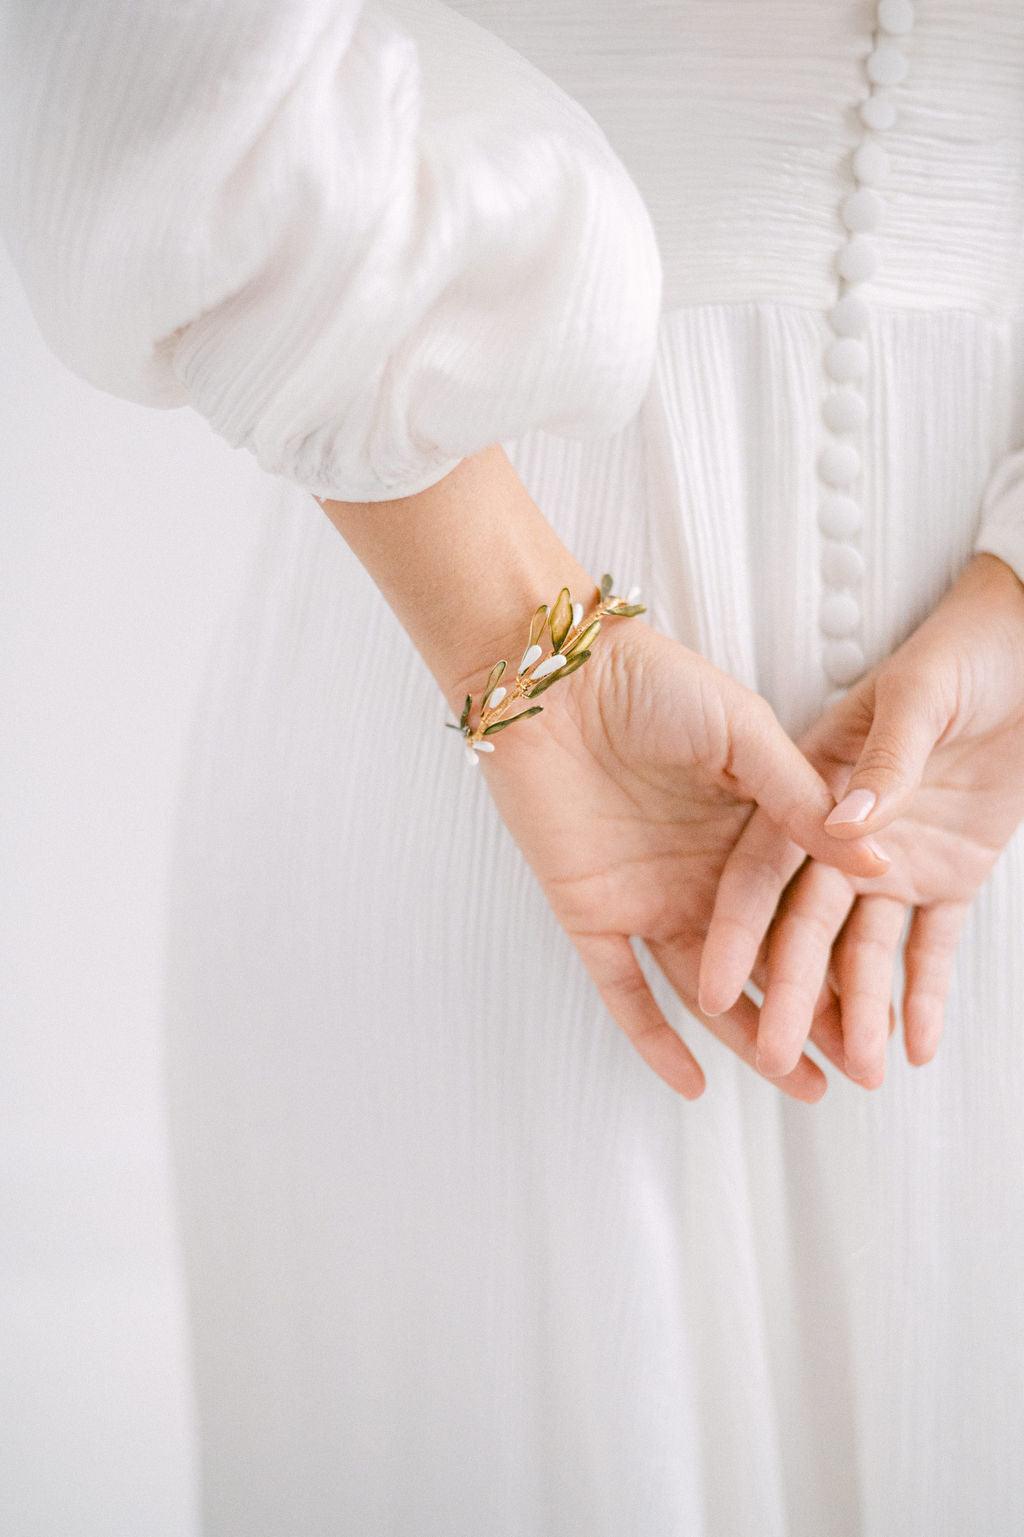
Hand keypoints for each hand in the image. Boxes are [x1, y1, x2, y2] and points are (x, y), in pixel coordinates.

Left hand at [453, 611, 886, 1102]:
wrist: (552, 678)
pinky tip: (692, 1081)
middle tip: (855, 1067)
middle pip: (762, 959)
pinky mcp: (591, 912)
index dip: (838, 958)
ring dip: (747, 1037)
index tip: (881, 1007)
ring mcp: (648, 896)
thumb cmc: (648, 683)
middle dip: (807, 1015)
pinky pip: (623, 987)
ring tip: (801, 1085)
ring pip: (705, 985)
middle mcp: (702, 872)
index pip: (800, 910)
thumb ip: (800, 801)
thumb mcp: (743, 734)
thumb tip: (880, 861)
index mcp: (746, 828)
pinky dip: (653, 1035)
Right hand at [698, 553, 1023, 1085]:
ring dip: (858, 1009)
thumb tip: (846, 830)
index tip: (710, 985)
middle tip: (776, 1058)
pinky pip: (933, 945)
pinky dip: (924, 993)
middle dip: (788, 994)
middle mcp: (842, 834)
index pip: (761, 868)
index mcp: (811, 785)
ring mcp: (893, 860)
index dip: (736, 928)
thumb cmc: (963, 654)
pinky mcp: (948, 875)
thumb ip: (883, 765)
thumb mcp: (920, 699)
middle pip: (804, 925)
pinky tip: (913, 1043)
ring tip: (857, 1072)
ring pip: (864, 949)